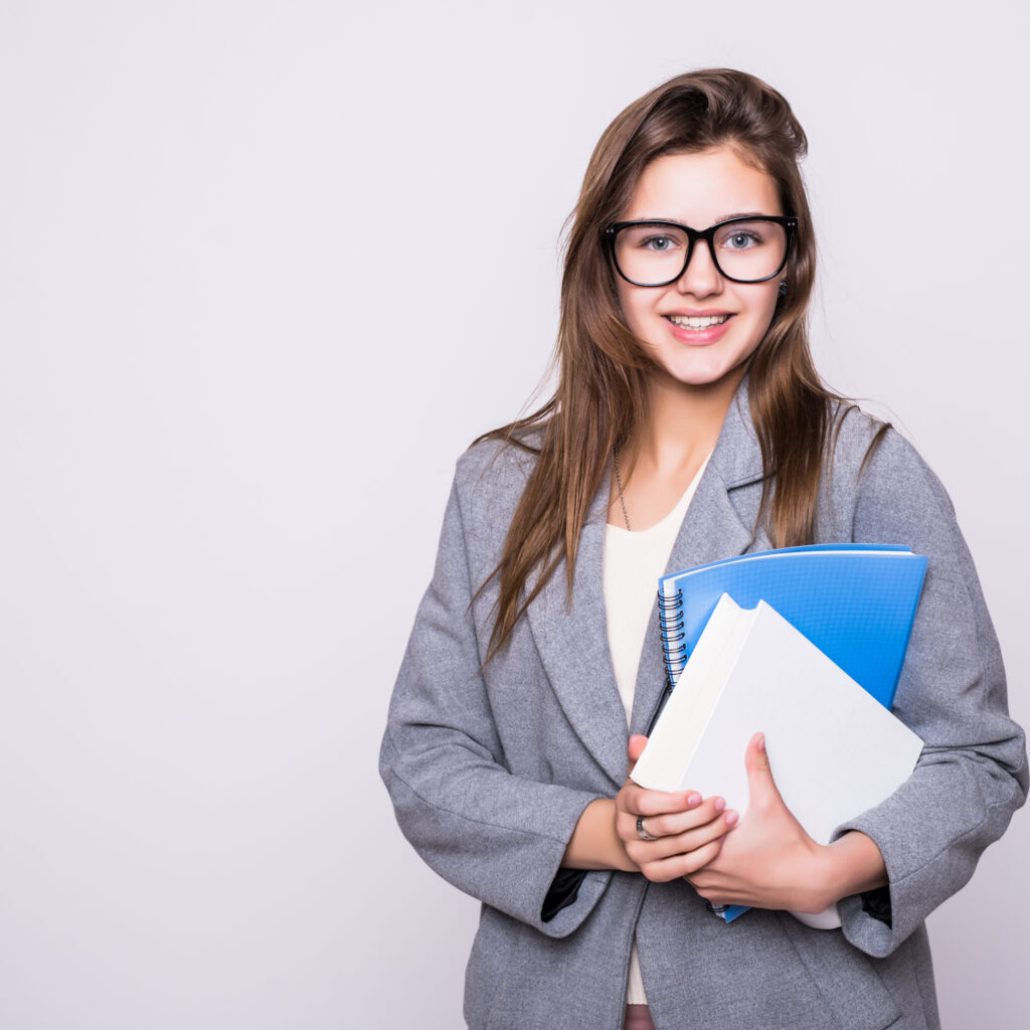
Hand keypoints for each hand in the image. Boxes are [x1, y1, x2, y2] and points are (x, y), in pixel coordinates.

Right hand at [614, 733, 738, 881]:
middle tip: (721, 804)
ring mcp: (638, 855)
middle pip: (665, 826)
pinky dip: (702, 856)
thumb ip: (644, 759)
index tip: (697, 795)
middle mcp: (626, 831)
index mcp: (624, 803)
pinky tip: (718, 843)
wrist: (636, 833)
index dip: (671, 801)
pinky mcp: (652, 873)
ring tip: (729, 821)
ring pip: (676, 846)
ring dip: (706, 833)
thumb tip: (638, 739)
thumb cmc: (647, 799)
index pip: (644, 803)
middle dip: (697, 816)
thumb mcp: (642, 777)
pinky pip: (680, 868)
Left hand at [684, 732, 834, 912]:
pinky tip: (707, 848)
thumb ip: (758, 769)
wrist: (810, 882)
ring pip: (684, 867)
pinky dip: (698, 866)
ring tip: (695, 827)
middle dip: (681, 830)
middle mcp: (708, 877)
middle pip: (677, 849)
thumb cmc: (789, 845)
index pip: (678, 833)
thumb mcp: (770, 803)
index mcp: (713, 854)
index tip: (688, 801)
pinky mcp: (722, 899)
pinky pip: (697, 882)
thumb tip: (755, 739)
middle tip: (687, 812)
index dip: (680, 815)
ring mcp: (714, 891)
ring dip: (687, 849)